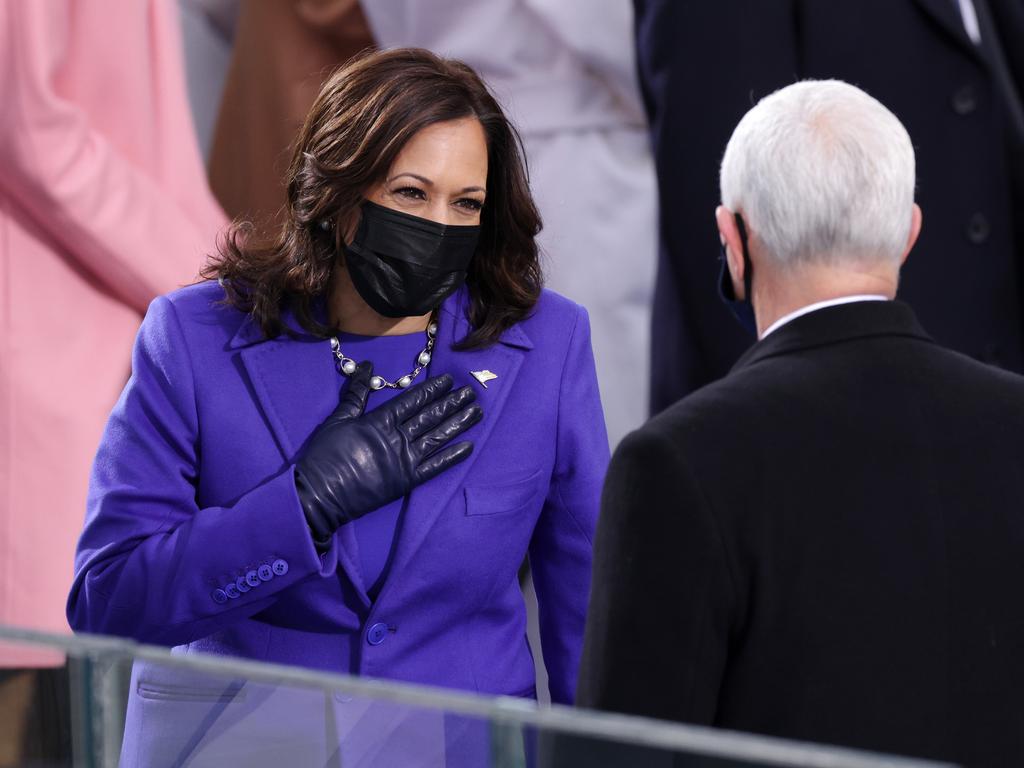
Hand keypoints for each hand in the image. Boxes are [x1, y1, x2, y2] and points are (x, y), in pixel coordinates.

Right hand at [295, 362, 481, 547]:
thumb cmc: (324, 455)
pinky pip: (435, 467)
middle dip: (451, 403)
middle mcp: (397, 438)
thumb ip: (356, 393)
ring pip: (437, 438)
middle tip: (471, 392)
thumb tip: (368, 365)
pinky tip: (469, 446)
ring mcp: (404, 460)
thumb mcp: (338, 419)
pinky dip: (452, 457)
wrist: (319, 495)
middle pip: (430, 417)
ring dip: (458, 424)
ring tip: (476, 412)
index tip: (449, 380)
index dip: (432, 389)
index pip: (412, 400)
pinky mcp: (406, 481)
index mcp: (379, 421)